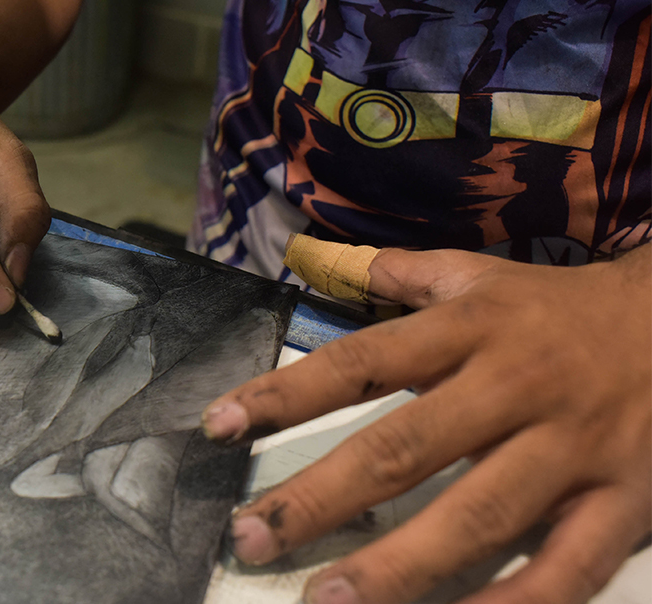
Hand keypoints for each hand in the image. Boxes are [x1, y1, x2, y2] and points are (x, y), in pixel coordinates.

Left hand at [202, 245, 650, 602]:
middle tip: (250, 538)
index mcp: (469, 331)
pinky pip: (565, 570)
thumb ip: (408, 273)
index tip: (215, 425)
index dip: (284, 395)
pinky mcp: (622, 504)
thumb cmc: (565, 307)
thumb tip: (327, 256)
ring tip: (328, 602)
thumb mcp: (486, 275)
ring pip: (477, 514)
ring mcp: (570, 450)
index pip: (358, 362)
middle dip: (320, 497)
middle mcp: (511, 388)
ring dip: (399, 567)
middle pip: (403, 447)